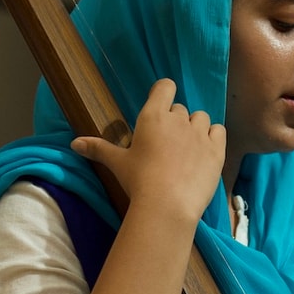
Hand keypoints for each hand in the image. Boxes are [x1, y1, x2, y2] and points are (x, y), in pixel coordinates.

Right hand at [71, 78, 224, 223]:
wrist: (168, 206)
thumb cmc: (138, 181)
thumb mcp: (117, 164)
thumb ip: (98, 149)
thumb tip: (74, 144)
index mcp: (153, 116)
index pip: (164, 87)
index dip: (164, 93)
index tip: (160, 106)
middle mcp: (178, 119)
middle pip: (180, 109)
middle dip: (174, 121)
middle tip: (167, 144)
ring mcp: (200, 133)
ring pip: (201, 118)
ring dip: (195, 128)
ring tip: (187, 149)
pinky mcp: (216, 149)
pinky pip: (219, 131)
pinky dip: (213, 137)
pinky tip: (205, 152)